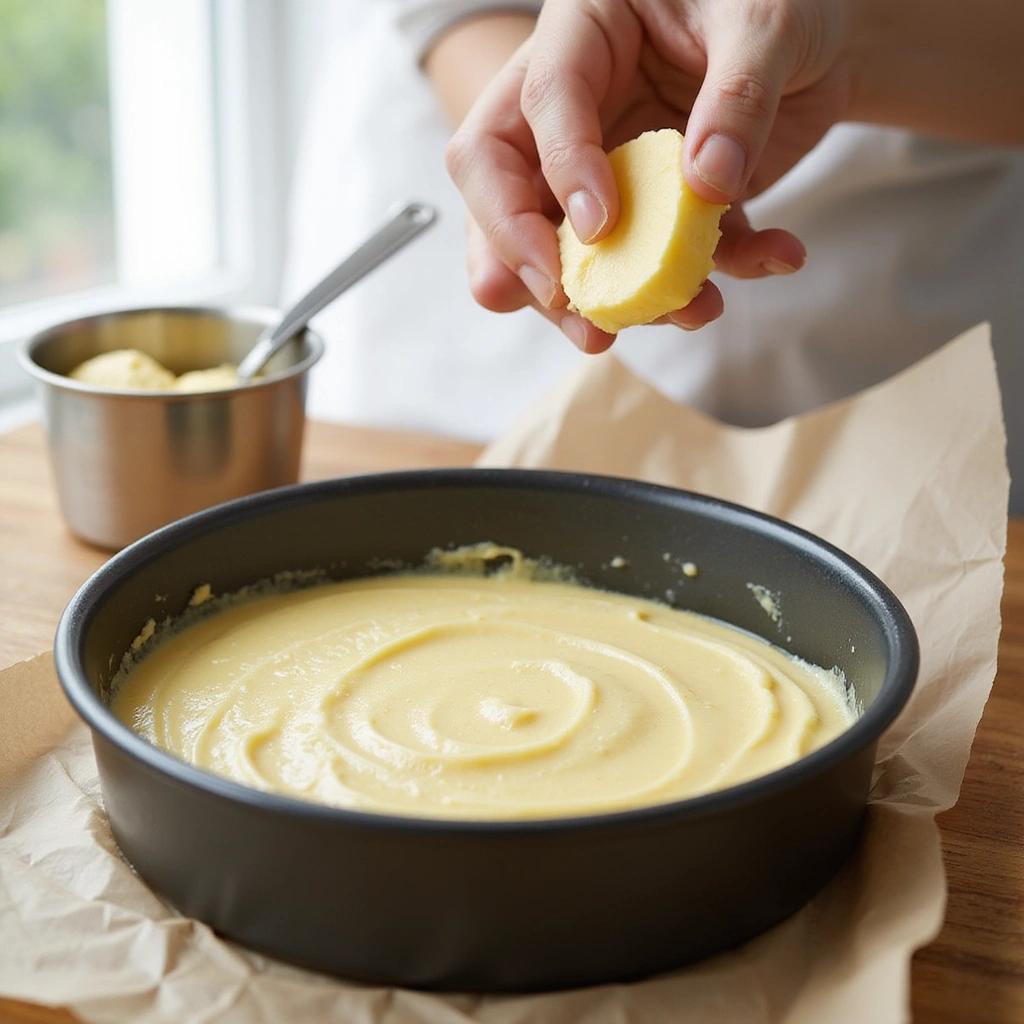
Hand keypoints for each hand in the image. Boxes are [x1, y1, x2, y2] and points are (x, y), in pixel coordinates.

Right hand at [446, 0, 852, 352]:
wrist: (825, 33)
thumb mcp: (766, 19)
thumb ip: (740, 92)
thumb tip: (707, 184)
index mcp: (583, 35)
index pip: (541, 103)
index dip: (562, 168)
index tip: (599, 227)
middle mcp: (578, 108)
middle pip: (505, 184)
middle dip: (517, 251)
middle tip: (556, 299)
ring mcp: (608, 166)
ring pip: (560, 243)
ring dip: (592, 295)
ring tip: (625, 331)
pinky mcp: (655, 211)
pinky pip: (659, 259)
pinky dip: (702, 281)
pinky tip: (771, 258)